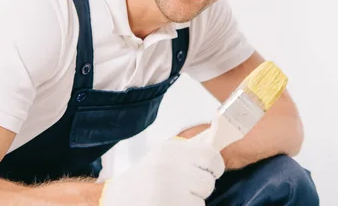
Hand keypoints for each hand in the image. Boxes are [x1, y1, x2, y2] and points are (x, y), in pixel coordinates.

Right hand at [99, 137, 224, 205]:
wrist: (121, 198)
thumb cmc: (146, 177)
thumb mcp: (164, 156)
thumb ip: (189, 150)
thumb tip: (216, 138)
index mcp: (171, 150)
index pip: (210, 155)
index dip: (215, 166)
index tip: (211, 171)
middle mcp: (171, 166)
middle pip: (208, 180)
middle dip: (203, 186)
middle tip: (190, 187)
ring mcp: (170, 188)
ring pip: (203, 197)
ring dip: (194, 199)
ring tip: (176, 196)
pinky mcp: (171, 204)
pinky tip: (172, 203)